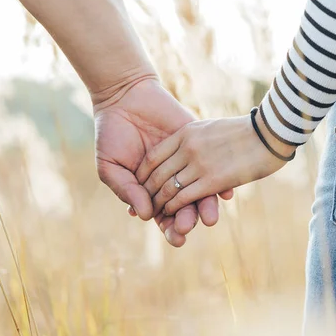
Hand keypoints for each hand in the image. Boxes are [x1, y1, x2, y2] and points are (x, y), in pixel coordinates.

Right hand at [94, 77, 233, 246]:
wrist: (124, 97)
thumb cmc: (112, 134)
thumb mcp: (112, 166)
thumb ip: (128, 190)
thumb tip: (146, 216)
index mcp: (150, 190)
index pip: (164, 216)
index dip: (171, 229)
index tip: (178, 238)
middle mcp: (171, 180)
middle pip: (184, 208)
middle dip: (188, 220)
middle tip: (189, 226)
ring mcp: (186, 163)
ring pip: (200, 191)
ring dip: (206, 206)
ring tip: (209, 217)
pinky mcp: (197, 144)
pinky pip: (213, 164)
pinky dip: (220, 180)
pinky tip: (224, 193)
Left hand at [136, 111, 295, 216]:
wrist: (270, 131)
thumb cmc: (245, 131)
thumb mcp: (210, 128)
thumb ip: (193, 138)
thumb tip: (184, 148)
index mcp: (185, 133)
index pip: (153, 157)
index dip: (143, 174)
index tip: (140, 185)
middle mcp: (188, 148)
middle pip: (156, 175)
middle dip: (146, 193)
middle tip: (142, 205)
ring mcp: (199, 164)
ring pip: (167, 189)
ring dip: (158, 204)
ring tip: (153, 213)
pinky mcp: (212, 180)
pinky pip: (183, 198)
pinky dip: (173, 208)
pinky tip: (170, 214)